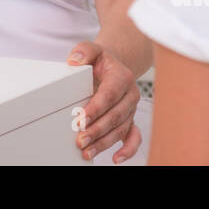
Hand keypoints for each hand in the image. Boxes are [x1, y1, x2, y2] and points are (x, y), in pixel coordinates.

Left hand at [67, 40, 141, 162]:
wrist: (113, 67)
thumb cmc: (100, 61)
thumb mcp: (91, 49)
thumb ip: (83, 51)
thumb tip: (74, 61)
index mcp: (122, 77)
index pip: (110, 94)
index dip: (96, 108)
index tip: (80, 119)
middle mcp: (130, 95)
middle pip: (115, 116)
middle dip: (97, 129)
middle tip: (80, 139)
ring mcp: (131, 110)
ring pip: (120, 129)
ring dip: (104, 143)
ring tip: (87, 151)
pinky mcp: (130, 121)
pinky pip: (134, 138)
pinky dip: (128, 150)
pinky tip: (116, 159)